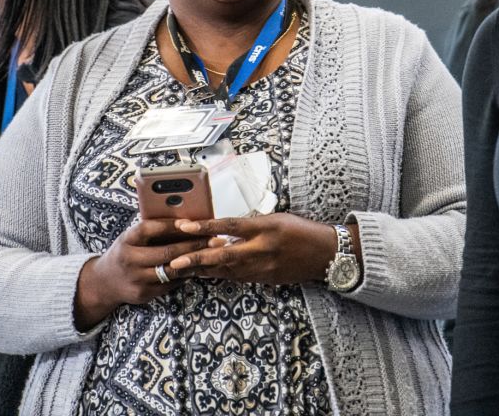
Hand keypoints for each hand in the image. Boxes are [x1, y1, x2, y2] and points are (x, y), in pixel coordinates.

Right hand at [73, 218, 209, 330]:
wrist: (104, 282)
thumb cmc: (125, 252)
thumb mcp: (131, 237)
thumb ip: (152, 230)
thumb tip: (185, 219)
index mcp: (126, 240)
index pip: (149, 229)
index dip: (170, 225)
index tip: (191, 222)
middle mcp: (129, 260)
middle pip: (166, 252)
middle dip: (193, 245)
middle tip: (214, 239)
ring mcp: (136, 279)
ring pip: (172, 270)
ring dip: (195, 261)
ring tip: (213, 253)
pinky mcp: (144, 294)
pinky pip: (171, 284)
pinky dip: (186, 274)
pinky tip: (200, 267)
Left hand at [167, 214, 340, 284]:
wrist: (325, 254)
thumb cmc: (302, 230)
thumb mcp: (277, 219)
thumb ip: (251, 225)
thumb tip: (225, 230)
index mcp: (265, 227)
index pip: (230, 226)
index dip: (206, 227)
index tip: (185, 226)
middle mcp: (262, 249)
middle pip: (223, 256)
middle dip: (196, 259)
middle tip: (174, 262)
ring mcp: (263, 267)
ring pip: (226, 270)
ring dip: (202, 270)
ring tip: (180, 269)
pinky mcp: (264, 279)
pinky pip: (236, 277)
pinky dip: (219, 275)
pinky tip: (204, 274)